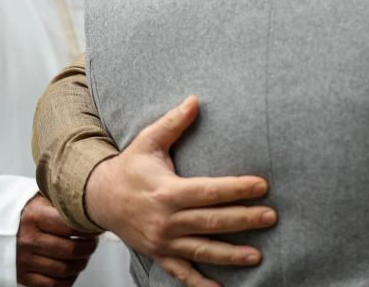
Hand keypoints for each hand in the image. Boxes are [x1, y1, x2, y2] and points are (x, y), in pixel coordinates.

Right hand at [17, 194, 98, 286]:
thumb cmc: (29, 212)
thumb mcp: (43, 199)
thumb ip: (64, 200)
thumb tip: (93, 199)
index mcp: (34, 217)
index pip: (72, 226)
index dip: (89, 229)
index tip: (96, 227)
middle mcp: (28, 239)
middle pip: (71, 250)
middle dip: (89, 247)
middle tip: (92, 242)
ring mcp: (24, 260)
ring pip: (65, 269)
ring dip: (81, 263)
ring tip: (83, 254)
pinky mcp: (22, 276)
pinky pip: (52, 284)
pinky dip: (68, 279)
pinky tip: (71, 269)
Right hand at [85, 96, 276, 286]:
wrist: (98, 197)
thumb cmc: (128, 167)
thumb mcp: (148, 141)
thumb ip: (173, 122)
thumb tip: (195, 100)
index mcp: (167, 192)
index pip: (208, 191)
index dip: (236, 189)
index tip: (262, 186)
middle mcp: (165, 220)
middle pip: (210, 222)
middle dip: (243, 220)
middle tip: (270, 217)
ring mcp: (162, 242)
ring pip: (201, 251)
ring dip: (230, 255)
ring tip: (256, 255)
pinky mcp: (159, 255)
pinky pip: (181, 274)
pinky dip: (199, 284)